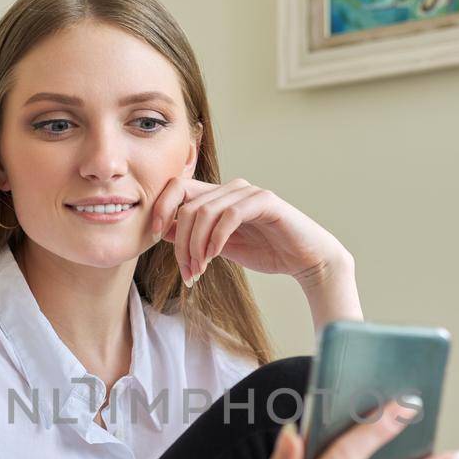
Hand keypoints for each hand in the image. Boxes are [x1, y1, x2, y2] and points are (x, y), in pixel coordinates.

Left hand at [150, 177, 349, 287]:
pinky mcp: (265, 201)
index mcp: (219, 196)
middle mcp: (231, 188)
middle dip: (180, 241)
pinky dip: (216, 238)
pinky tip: (214, 257)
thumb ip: (195, 236)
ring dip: (196, 245)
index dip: (160, 208)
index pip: (177, 188)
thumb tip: (161, 229)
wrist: (306, 260)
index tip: (152, 235)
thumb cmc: (266, 251)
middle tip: (187, 270)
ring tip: (200, 270)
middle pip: (187, 203)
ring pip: (205, 211)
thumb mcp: (220, 247)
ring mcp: (248, 192)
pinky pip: (229, 215)